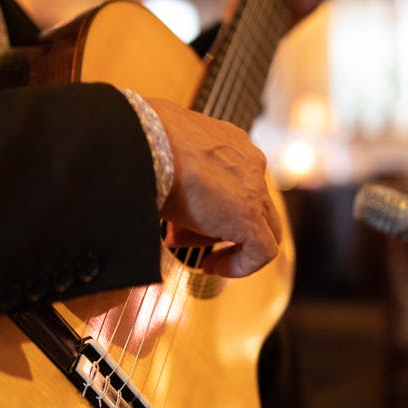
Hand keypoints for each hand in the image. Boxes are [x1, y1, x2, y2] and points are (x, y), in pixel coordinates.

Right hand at [147, 98, 281, 277]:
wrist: (145, 143)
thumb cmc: (143, 144)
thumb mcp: (161, 155)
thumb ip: (168, 168)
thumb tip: (156, 192)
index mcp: (228, 141)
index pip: (230, 178)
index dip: (205, 204)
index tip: (180, 218)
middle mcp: (247, 161)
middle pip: (247, 203)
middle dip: (215, 225)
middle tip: (182, 237)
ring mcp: (254, 187)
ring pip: (262, 225)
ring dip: (231, 244)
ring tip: (202, 258)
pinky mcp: (249, 216)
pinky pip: (263, 250)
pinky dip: (242, 264)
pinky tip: (214, 267)